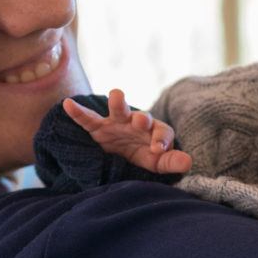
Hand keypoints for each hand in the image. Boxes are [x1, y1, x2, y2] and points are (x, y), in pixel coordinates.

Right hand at [62, 89, 192, 174]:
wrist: (122, 154)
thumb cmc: (144, 155)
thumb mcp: (157, 162)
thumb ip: (171, 161)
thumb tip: (188, 162)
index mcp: (154, 131)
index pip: (162, 132)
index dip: (161, 140)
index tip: (158, 150)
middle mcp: (136, 123)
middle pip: (141, 116)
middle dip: (141, 118)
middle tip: (141, 121)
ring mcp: (117, 123)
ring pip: (118, 109)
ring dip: (118, 102)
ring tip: (116, 95)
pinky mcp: (98, 127)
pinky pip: (87, 119)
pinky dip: (78, 112)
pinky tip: (68, 104)